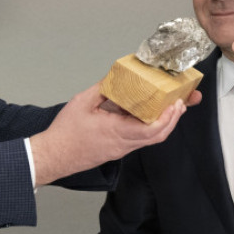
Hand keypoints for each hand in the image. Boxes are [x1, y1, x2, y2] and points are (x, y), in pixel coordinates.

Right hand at [30, 83, 196, 185]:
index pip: (151, 130)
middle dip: (173, 120)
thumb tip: (118, 77)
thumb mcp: (82, 102)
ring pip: (150, 140)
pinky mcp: (117, 151)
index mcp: (116, 131)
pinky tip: (148, 116)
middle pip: (157, 136)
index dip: (168, 118)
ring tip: (170, 108)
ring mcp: (121, 149)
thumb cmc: (65, 132)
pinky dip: (150, 128)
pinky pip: (140, 141)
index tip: (176, 105)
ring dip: (163, 124)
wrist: (54, 156)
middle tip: (180, 104)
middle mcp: (123, 144)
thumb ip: (103, 89)